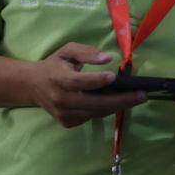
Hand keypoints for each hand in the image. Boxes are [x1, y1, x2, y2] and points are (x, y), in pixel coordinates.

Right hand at [29, 42, 145, 127]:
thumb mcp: (67, 51)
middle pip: (93, 103)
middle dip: (120, 100)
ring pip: (96, 112)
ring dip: (118, 106)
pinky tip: (120, 102)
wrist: (33, 86)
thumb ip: (86, 52)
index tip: (113, 77)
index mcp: (58, 79)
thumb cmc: (55, 65)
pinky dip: (106, 110)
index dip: (96, 81)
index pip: (79, 82)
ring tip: (137, 98)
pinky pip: (92, 116)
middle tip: (141, 95)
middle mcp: (60, 99)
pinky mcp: (68, 123)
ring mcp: (64, 114)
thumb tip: (107, 58)